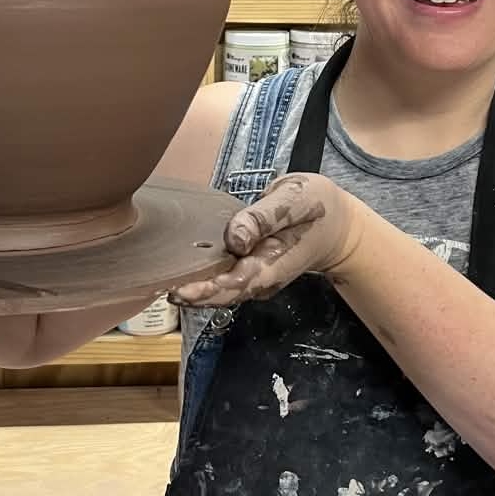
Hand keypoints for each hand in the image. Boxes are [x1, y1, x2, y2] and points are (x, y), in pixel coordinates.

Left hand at [170, 173, 363, 308]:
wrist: (337, 224)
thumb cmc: (315, 207)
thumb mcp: (294, 201)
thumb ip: (263, 218)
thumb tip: (234, 239)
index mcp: (271, 266)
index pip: (233, 286)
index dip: (204, 291)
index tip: (177, 291)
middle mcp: (260, 278)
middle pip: (221, 294)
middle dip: (191, 294)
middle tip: (157, 286)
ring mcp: (256, 277)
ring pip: (221, 290)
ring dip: (194, 289)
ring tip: (160, 281)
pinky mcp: (251, 269)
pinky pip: (224, 279)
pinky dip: (203, 279)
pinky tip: (181, 270)